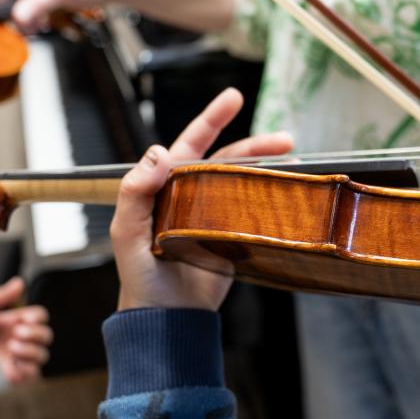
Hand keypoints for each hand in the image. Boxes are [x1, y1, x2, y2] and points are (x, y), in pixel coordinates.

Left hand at [0, 276, 51, 384]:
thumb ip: (0, 297)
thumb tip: (19, 282)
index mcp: (15, 322)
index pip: (39, 317)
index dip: (37, 316)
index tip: (26, 318)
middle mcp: (21, 340)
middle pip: (46, 335)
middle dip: (36, 333)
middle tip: (17, 333)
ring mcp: (19, 359)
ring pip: (42, 355)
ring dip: (32, 350)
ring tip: (12, 348)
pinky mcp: (16, 375)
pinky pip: (33, 373)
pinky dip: (28, 369)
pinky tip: (12, 365)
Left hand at [109, 88, 292, 311]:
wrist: (166, 319)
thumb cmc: (140, 278)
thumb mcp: (127, 232)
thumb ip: (135, 192)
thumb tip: (158, 153)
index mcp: (165, 188)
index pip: (189, 145)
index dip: (211, 120)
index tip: (233, 99)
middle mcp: (193, 197)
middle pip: (227, 159)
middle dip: (255, 145)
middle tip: (284, 139)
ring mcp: (215, 217)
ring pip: (245, 182)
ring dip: (268, 169)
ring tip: (293, 161)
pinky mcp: (234, 238)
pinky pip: (255, 212)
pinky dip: (273, 198)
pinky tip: (289, 191)